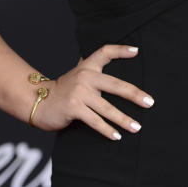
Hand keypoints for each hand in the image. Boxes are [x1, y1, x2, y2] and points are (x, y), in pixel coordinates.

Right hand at [29, 44, 153, 139]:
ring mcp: (79, 93)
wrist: (38, 101)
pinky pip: (94, 121)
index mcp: (88, 67)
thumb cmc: (64, 89)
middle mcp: (85, 77)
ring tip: (137, 127)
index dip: (121, 50)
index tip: (137, 51)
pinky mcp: (73, 108)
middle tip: (149, 103)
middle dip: (134, 95)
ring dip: (123, 119)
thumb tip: (115, 59)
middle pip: (116, 84)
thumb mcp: (78, 73)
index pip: (105, 52)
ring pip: (107, 108)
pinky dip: (106, 129)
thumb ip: (94, 67)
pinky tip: (117, 136)